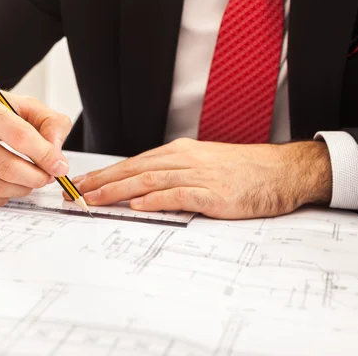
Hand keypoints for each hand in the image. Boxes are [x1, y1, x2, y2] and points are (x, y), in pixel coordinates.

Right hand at [0, 76, 71, 206]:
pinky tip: (9, 186)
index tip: (59, 166)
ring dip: (21, 189)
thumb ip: (48, 122)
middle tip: (48, 177)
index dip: (44, 154)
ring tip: (31, 180)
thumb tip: (57, 156)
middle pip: (5, 166)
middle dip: (36, 177)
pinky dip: (2, 197)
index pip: (17, 135)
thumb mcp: (19, 102)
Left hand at [69, 139, 331, 219]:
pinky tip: (138, 205)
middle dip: (102, 181)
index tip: (83, 184)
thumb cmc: (242, 171)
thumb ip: (173, 176)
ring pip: (149, 180)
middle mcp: (184, 159)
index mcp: (179, 153)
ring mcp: (199, 175)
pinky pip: (179, 195)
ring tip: (94, 199)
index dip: (105, 174)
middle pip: (134, 169)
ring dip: (118, 190)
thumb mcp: (202, 166)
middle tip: (76, 193)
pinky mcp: (214, 193)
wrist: (281, 171)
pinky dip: (156, 199)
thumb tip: (141, 191)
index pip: (133, 163)